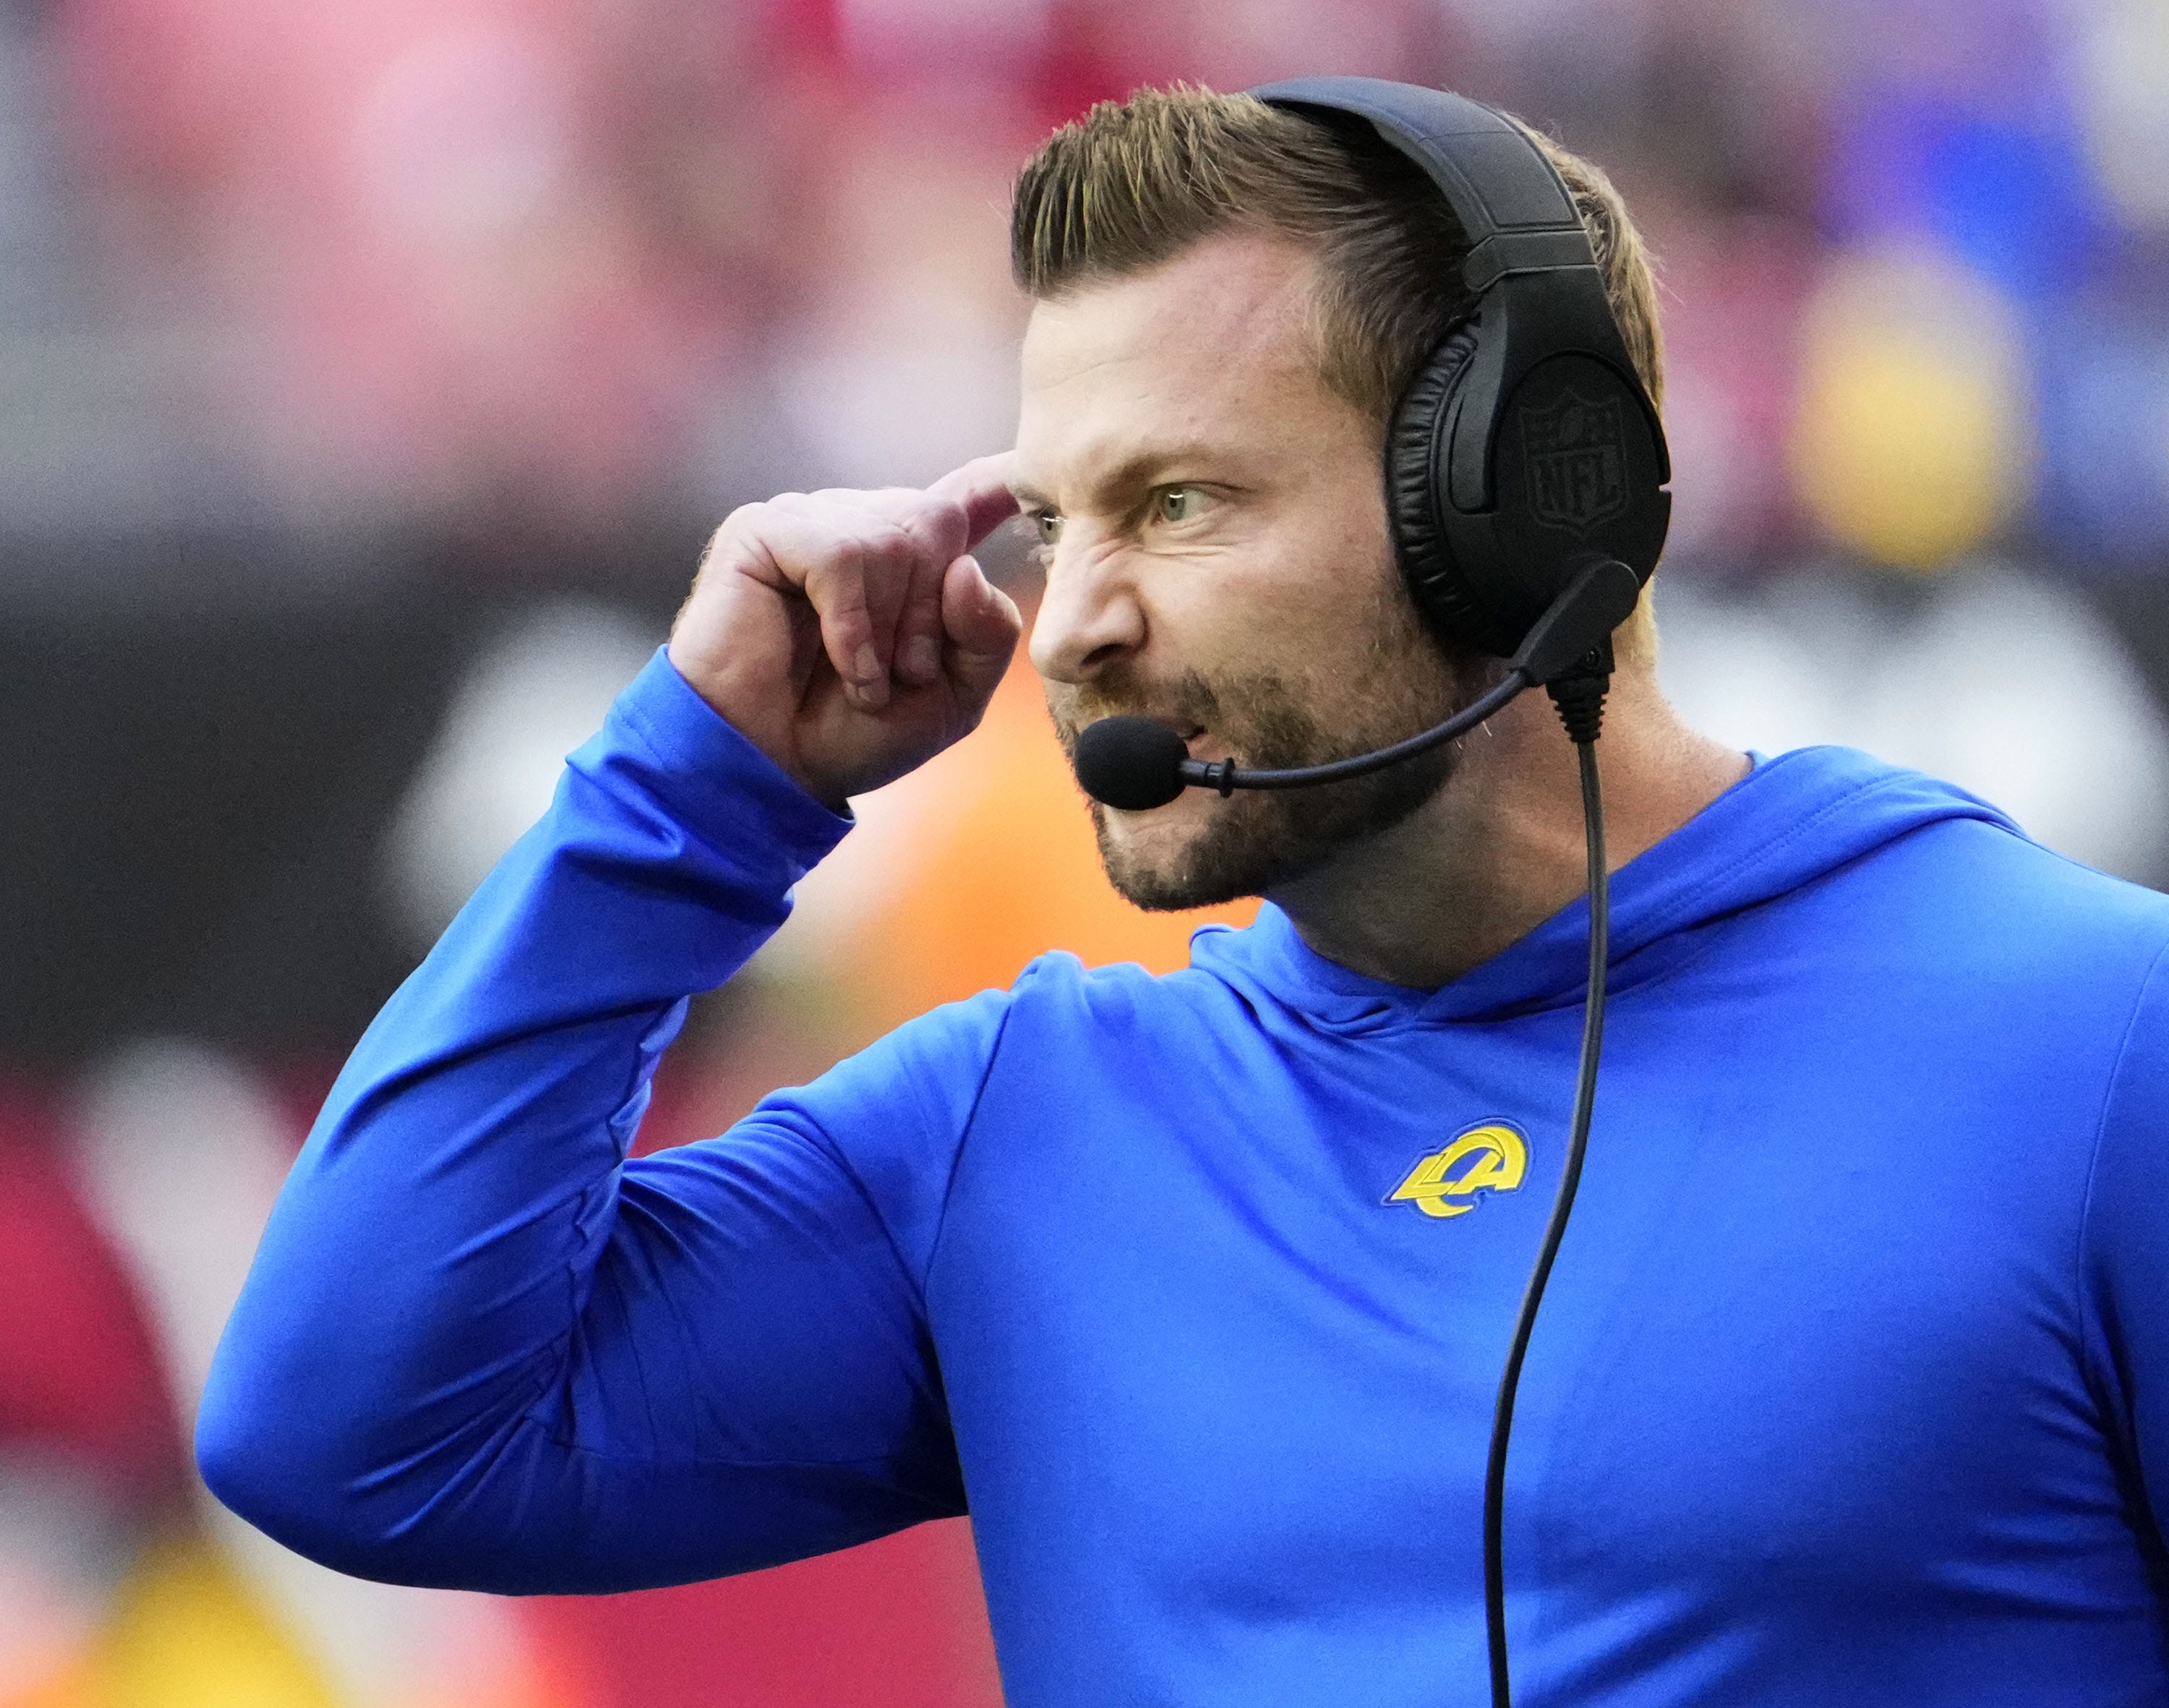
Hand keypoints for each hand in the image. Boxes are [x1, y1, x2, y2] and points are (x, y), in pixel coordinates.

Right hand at [667, 456, 1022, 809]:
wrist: (775, 769)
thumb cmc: (855, 734)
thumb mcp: (954, 696)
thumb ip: (987, 634)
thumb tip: (966, 567)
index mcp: (909, 554)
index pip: (966, 497)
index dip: (997, 483)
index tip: (1025, 481)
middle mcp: (861, 523)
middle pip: (938, 524)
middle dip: (931, 613)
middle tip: (905, 672)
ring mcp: (811, 520)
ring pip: (891, 539)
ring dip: (889, 626)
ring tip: (864, 677)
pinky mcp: (763, 532)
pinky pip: (839, 553)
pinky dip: (852, 622)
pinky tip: (845, 665)